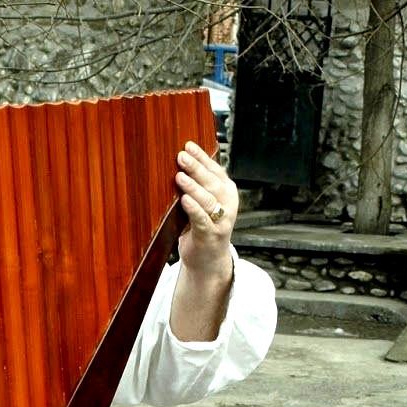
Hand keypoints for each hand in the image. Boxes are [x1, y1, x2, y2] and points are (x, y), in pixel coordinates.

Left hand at [169, 141, 237, 340]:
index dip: (202, 157)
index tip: (188, 145)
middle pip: (212, 181)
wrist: (208, 261)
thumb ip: (195, 187)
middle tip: (181, 155)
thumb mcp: (200, 204)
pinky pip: (202, 219)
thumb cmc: (200, 229)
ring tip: (180, 175)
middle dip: (196, 167)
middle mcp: (228, 203)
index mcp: (226, 191)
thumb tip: (177, 164)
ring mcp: (222, 219)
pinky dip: (194, 209)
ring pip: (209, 199)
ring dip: (194, 186)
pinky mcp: (212, 235)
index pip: (215, 169)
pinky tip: (184, 199)